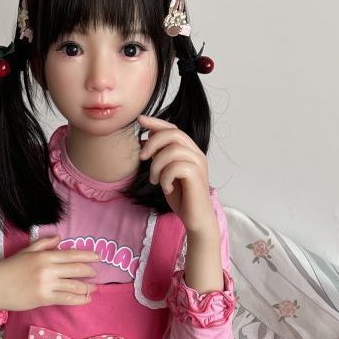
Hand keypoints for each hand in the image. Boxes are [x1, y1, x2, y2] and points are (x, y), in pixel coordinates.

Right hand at [0, 235, 99, 312]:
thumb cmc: (8, 268)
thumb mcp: (25, 252)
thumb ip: (43, 244)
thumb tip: (59, 238)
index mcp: (44, 255)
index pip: (71, 254)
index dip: (87, 255)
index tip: (98, 257)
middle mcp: (48, 268)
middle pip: (76, 269)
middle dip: (90, 272)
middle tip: (95, 274)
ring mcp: (47, 284)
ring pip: (75, 285)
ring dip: (88, 287)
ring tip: (94, 289)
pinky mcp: (44, 298)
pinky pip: (67, 298)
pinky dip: (80, 299)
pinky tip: (87, 299)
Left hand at [137, 114, 218, 235]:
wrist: (195, 219)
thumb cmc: (182, 198)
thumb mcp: (165, 174)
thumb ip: (159, 157)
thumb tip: (146, 139)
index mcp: (189, 151)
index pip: (174, 129)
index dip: (156, 122)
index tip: (140, 119)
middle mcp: (196, 154)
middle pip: (174, 134)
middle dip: (153, 143)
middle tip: (142, 157)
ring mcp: (198, 164)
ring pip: (173, 150)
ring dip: (157, 165)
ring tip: (154, 180)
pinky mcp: (196, 176)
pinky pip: (176, 167)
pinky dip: (165, 177)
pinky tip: (166, 188)